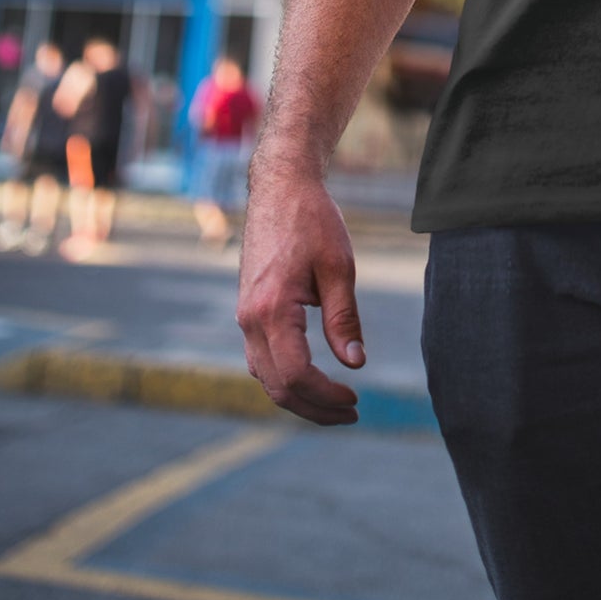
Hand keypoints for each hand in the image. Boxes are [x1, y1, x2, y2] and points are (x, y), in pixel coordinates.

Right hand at [236, 164, 366, 425]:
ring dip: (299, 397)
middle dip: (315, 408)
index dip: (326, 396)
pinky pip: (261, 359)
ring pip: (266, 377)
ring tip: (337, 402)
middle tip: (352, 411)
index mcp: (271, 310)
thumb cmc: (312, 220)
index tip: (356, 397)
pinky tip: (313, 378)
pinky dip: (285, 378)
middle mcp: (249, 319)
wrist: (279, 187)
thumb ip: (343, 318)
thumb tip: (355, 364)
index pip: (296, 375)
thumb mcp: (339, 267)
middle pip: (277, 386)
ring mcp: (244, 317)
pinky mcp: (247, 311)